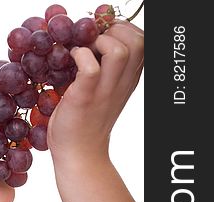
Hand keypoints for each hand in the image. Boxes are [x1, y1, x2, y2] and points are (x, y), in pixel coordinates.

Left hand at [47, 20, 143, 163]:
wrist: (79, 157)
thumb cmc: (84, 124)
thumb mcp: (103, 93)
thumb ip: (105, 71)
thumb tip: (90, 42)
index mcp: (128, 81)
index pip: (143, 43)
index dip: (124, 30)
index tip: (104, 37)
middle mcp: (121, 84)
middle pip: (138, 42)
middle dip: (114, 31)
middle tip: (94, 41)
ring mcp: (104, 92)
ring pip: (119, 51)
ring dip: (98, 42)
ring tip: (84, 51)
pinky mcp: (84, 98)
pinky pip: (90, 67)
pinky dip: (79, 57)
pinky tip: (71, 62)